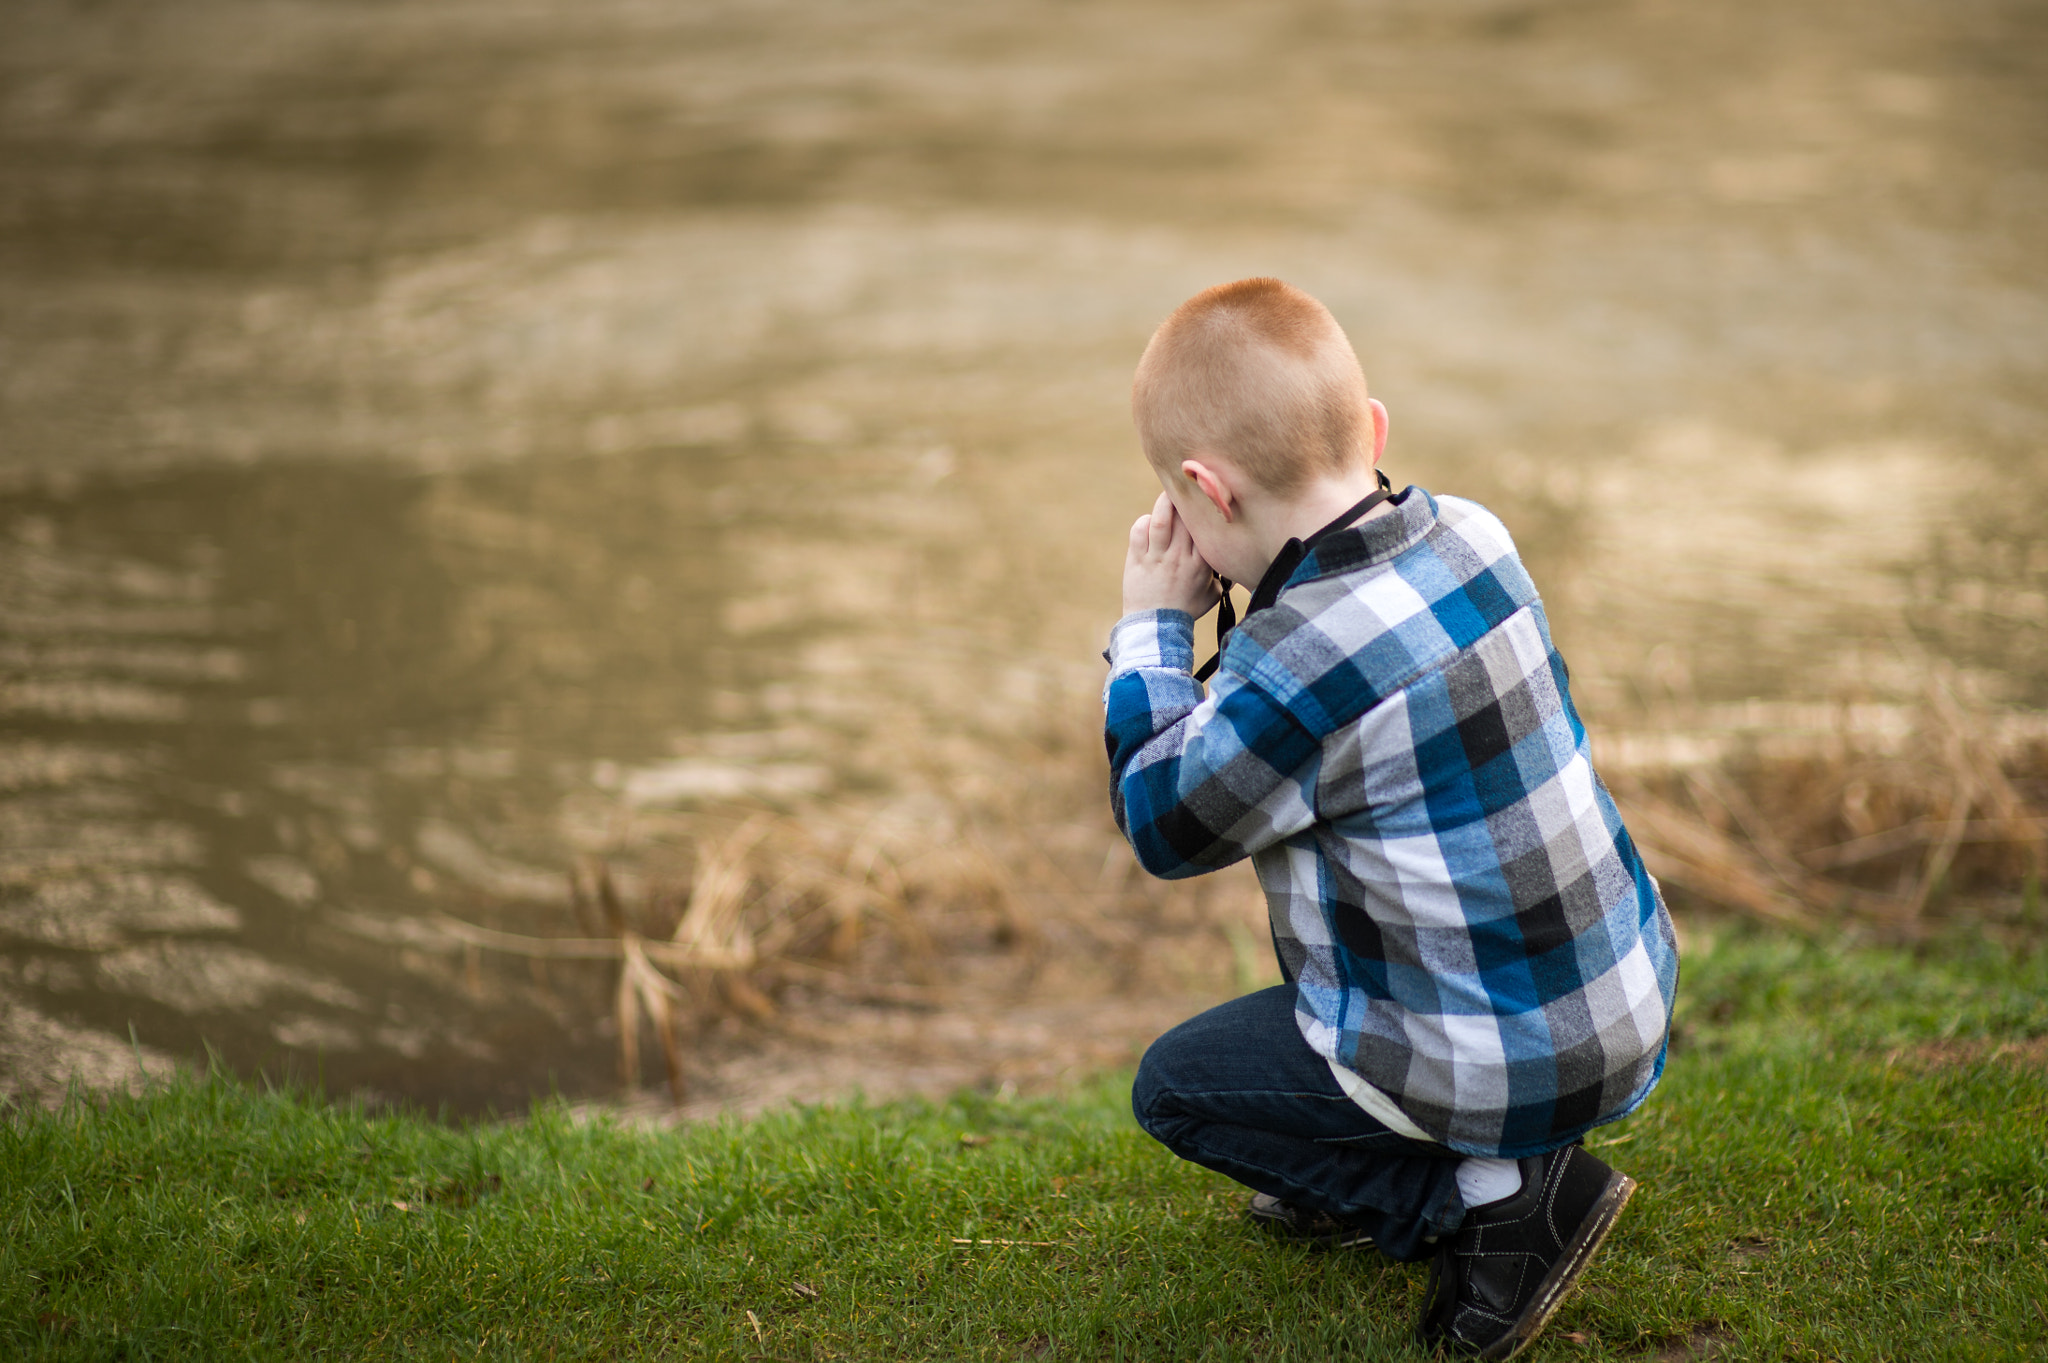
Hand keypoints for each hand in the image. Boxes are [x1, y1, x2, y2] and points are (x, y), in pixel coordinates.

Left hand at [1123, 492, 1222, 617]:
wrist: (1157, 628)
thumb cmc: (1186, 610)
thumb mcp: (1211, 595)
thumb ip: (1221, 577)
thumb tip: (1230, 562)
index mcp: (1202, 563)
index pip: (1205, 527)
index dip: (1205, 508)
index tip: (1207, 496)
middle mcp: (1181, 557)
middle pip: (1185, 518)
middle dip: (1187, 499)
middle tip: (1187, 486)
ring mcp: (1158, 558)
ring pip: (1162, 520)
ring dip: (1164, 502)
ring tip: (1168, 492)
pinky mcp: (1138, 560)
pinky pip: (1140, 531)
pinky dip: (1144, 522)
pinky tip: (1148, 523)